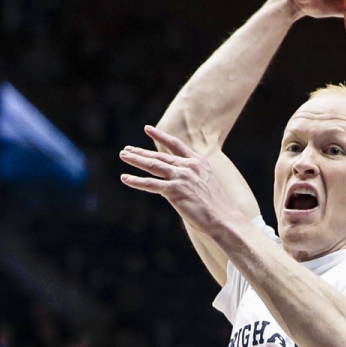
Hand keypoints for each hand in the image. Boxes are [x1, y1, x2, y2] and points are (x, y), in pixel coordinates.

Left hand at [120, 127, 246, 235]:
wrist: (223, 217)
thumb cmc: (216, 206)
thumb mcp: (206, 183)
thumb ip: (191, 178)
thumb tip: (174, 182)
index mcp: (198, 162)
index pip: (175, 144)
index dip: (160, 136)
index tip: (147, 129)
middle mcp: (188, 166)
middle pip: (160, 156)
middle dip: (141, 152)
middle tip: (126, 149)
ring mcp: (181, 177)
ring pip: (153, 165)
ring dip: (136, 160)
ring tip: (123, 155)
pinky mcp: (174, 190)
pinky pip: (151, 184)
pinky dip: (136, 181)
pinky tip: (125, 178)